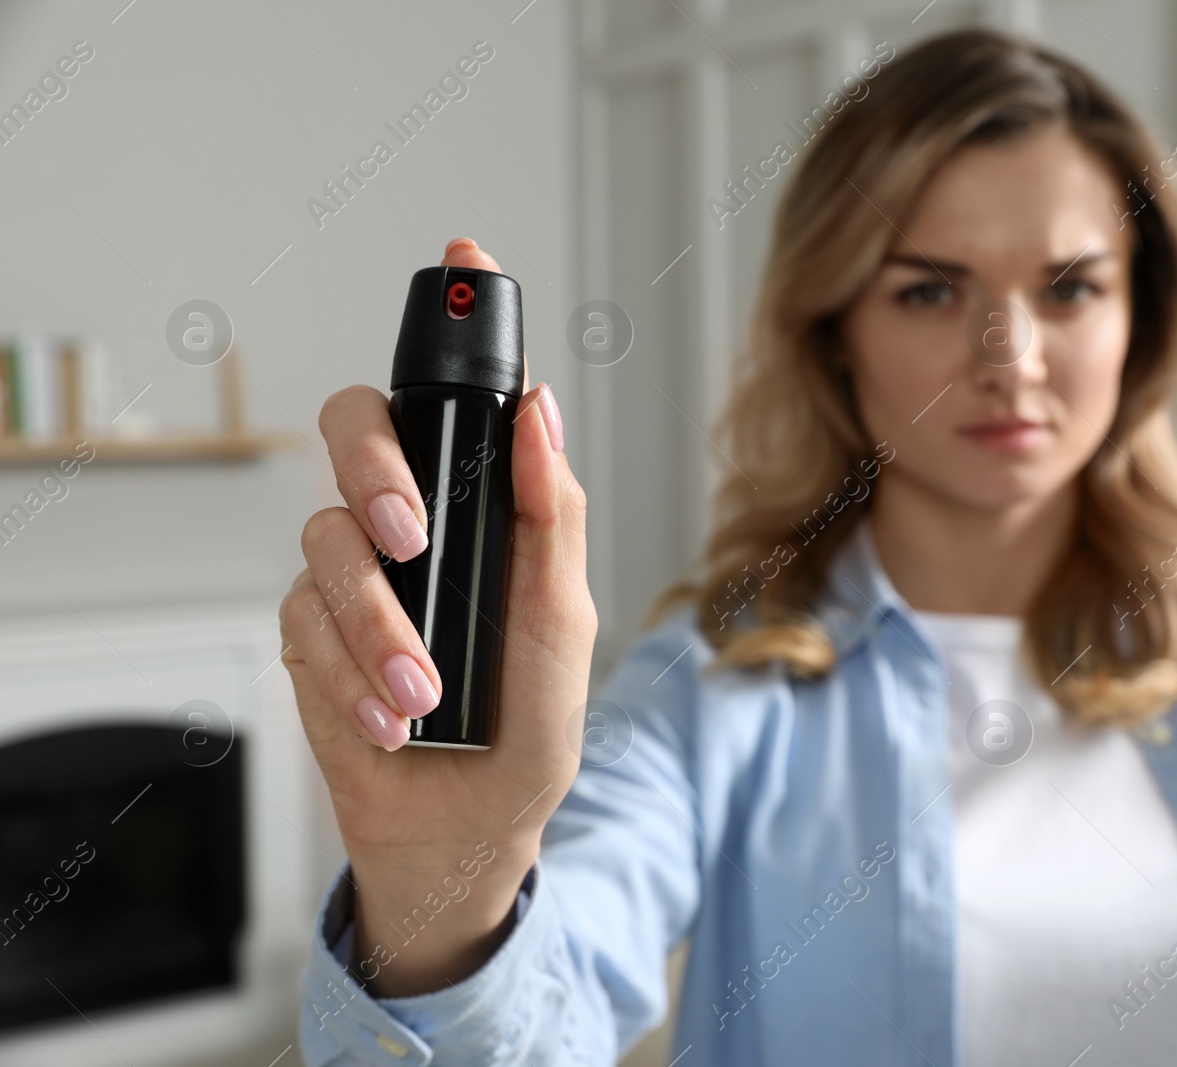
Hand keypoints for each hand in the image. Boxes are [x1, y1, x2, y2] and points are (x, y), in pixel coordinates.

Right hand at [279, 238, 594, 995]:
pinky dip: (351, 673)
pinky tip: (392, 717)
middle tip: (411, 534)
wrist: (473, 823)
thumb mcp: (564, 616)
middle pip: (353, 429)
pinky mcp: (309, 636)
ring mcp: (354, 574)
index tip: (465, 256)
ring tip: (426, 690)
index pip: (456, 398)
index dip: (455, 322)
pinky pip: (301, 623)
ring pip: (324, 539)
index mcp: (477, 503)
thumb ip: (547, 512)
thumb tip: (541, 408)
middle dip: (375, 470)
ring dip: (377, 623)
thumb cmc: (530, 717)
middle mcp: (410, 521)